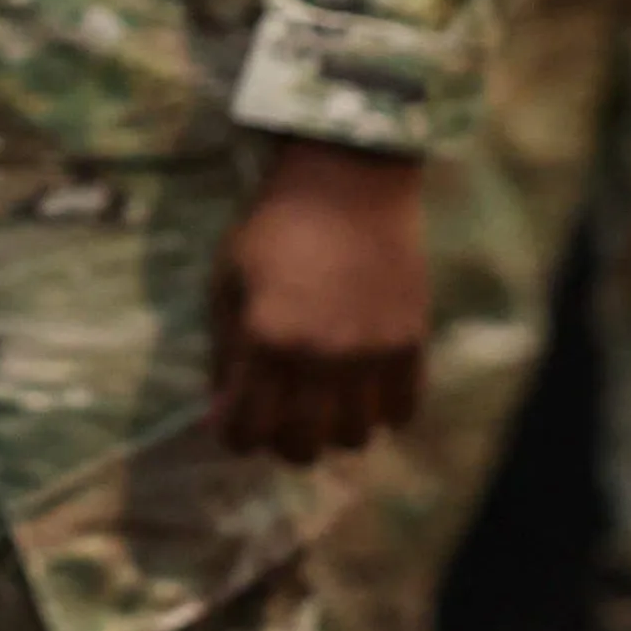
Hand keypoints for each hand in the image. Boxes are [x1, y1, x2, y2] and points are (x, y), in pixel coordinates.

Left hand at [210, 138, 427, 463]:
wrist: (347, 183)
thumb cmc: (273, 228)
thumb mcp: (226, 281)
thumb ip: (223, 353)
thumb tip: (221, 414)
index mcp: (264, 338)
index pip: (245, 430)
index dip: (234, 435)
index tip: (236, 424)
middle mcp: (318, 356)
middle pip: (301, 447)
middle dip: (281, 442)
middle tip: (279, 418)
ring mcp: (369, 354)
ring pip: (353, 438)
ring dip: (333, 429)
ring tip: (324, 402)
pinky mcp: (410, 344)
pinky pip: (401, 412)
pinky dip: (380, 411)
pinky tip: (364, 387)